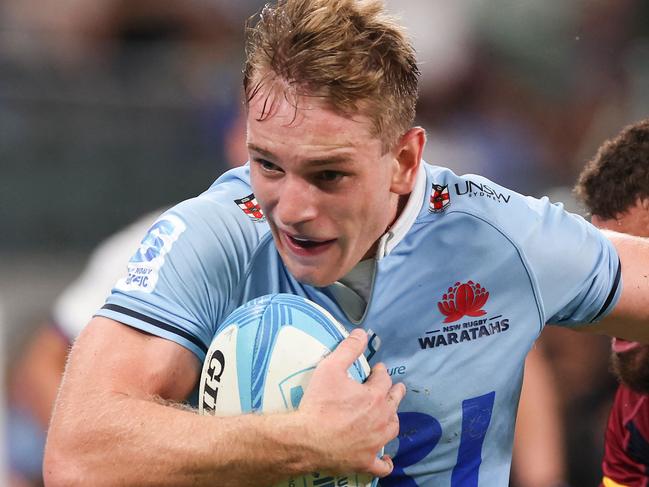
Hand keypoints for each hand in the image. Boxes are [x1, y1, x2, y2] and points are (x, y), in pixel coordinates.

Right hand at [296, 328, 404, 476]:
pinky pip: (382, 464)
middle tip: (395, 388)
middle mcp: (381, 418)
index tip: (377, 369)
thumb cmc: (319, 403)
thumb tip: (361, 333)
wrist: (307, 438)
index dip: (381, 372)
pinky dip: (385, 461)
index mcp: (375, 396)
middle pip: (395, 402)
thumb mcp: (330, 368)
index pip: (384, 379)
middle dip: (395, 392)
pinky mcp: (366, 461)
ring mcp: (375, 442)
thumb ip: (348, 349)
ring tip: (389, 415)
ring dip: (392, 419)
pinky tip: (386, 460)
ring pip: (392, 429)